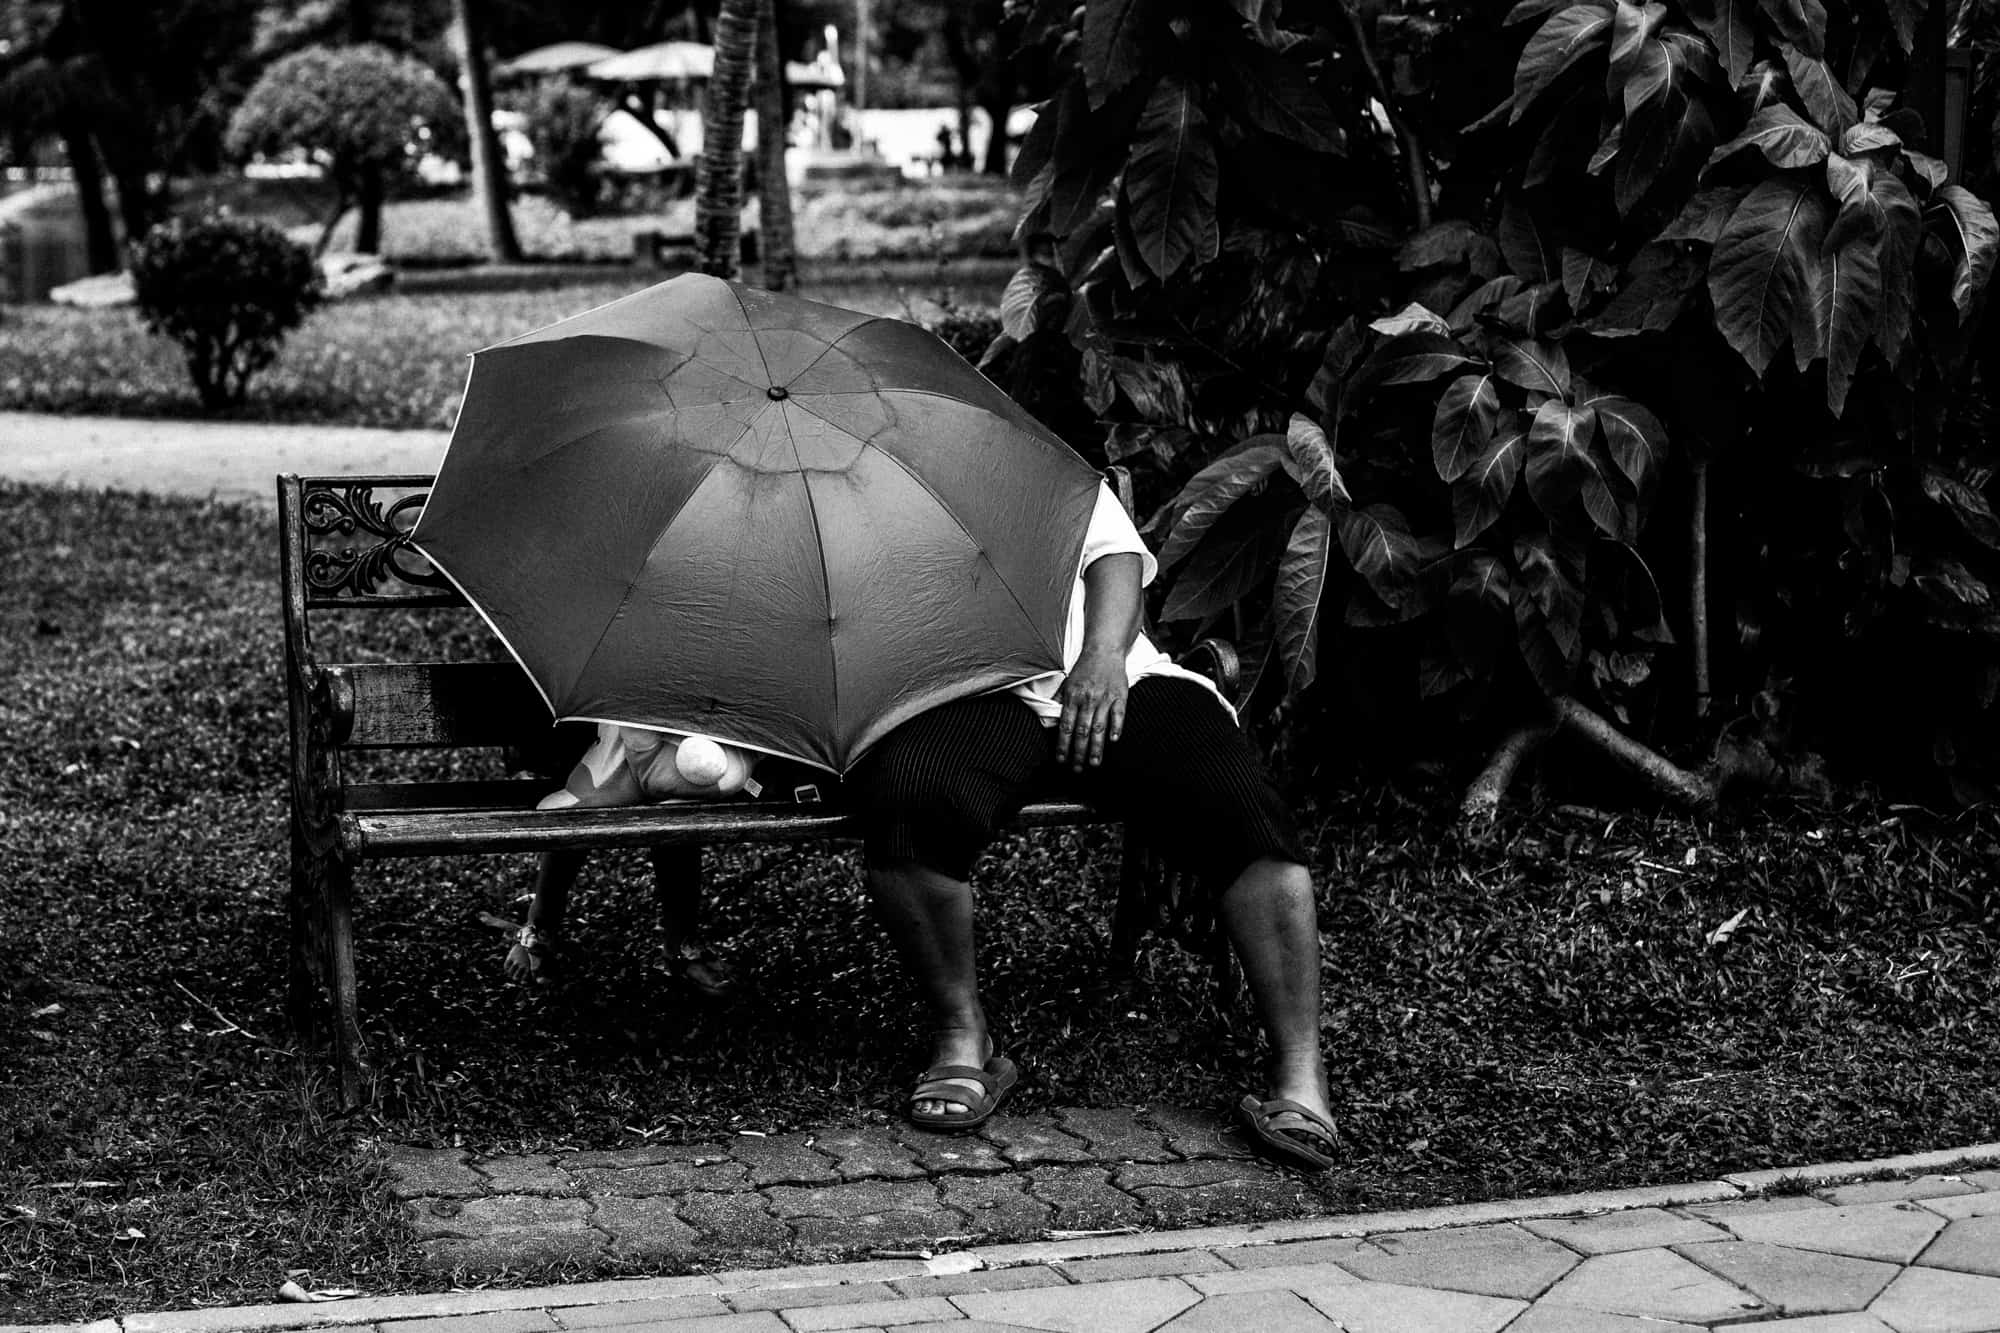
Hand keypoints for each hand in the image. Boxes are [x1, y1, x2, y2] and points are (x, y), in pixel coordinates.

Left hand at [1056, 648, 1127, 770]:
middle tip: (1077, 769)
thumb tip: (1052, 721)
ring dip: (1096, 747)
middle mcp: (1087, 700)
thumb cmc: (1085, 668)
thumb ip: (1061, 702)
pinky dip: (1116, 727)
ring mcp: (1104, 698)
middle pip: (1081, 732)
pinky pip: (1118, 714)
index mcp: (1072, 697)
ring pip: (1099, 727)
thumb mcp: (1067, 683)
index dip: (1063, 745)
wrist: (1103, 650)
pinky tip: (1113, 740)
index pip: (1066, 727)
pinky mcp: (1119, 696)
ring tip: (1094, 763)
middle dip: (1078, 753)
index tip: (1061, 760)